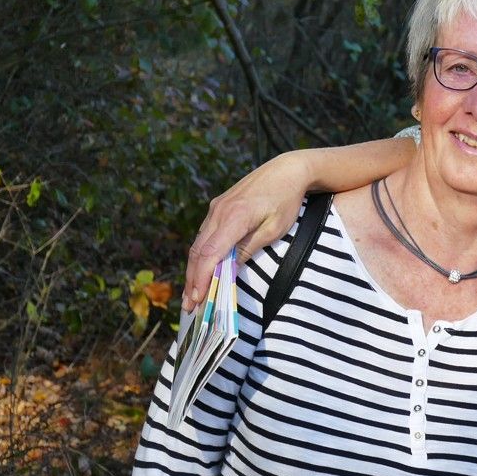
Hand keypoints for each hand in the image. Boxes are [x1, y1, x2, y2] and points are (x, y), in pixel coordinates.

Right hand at [184, 153, 309, 311]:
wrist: (287, 169)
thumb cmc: (286, 201)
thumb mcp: (274, 229)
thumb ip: (249, 248)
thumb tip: (228, 270)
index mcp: (234, 217)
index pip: (210, 253)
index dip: (201, 278)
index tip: (197, 299)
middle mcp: (219, 212)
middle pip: (198, 251)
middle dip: (192, 280)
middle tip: (190, 306)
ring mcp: (216, 208)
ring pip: (198, 243)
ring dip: (194, 269)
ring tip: (192, 294)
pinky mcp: (218, 207)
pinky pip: (205, 235)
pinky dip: (201, 255)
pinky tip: (201, 270)